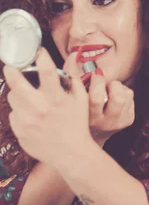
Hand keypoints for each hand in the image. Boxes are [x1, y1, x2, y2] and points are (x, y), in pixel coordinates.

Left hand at [4, 48, 92, 166]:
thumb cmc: (77, 124)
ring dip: (18, 93)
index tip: (38, 52)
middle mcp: (40, 108)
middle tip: (11, 68)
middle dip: (12, 71)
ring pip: (12, 98)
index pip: (46, 70)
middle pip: (16, 83)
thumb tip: (72, 56)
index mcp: (57, 98)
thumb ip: (74, 77)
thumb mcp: (81, 99)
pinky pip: (13, 114)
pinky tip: (31, 116)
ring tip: (29, 97)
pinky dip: (20, 112)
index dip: (41, 57)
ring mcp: (27, 121)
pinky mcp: (20, 131)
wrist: (71, 153)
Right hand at [62, 56, 134, 146]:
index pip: (96, 98)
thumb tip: (75, 53)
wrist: (91, 135)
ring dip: (117, 87)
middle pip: (118, 97)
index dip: (97, 81)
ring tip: (107, 90)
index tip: (96, 74)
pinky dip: (122, 92)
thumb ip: (71, 74)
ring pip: (126, 94)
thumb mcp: (71, 97)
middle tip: (104, 82)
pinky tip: (112, 98)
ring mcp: (118, 122)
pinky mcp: (128, 120)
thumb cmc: (77, 111)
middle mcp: (105, 122)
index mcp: (88, 118)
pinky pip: (130, 97)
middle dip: (112, 84)